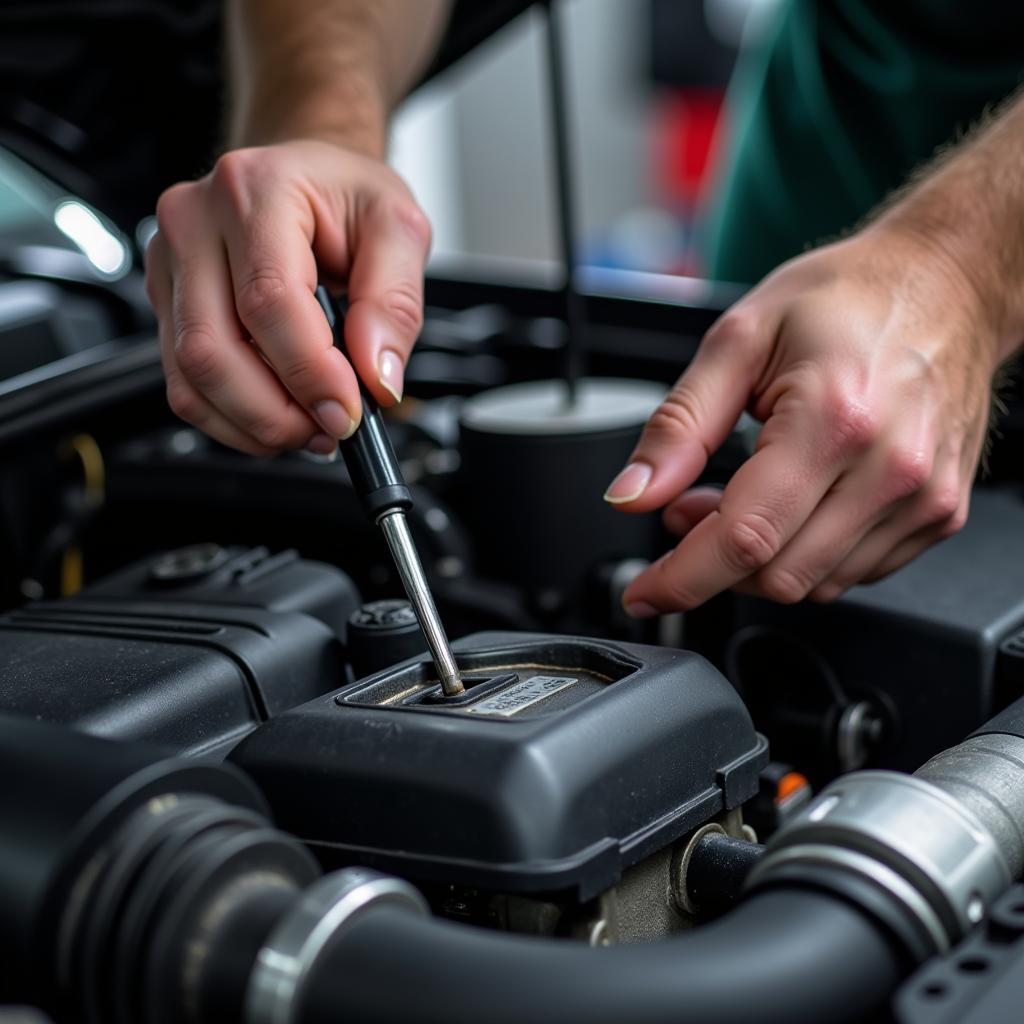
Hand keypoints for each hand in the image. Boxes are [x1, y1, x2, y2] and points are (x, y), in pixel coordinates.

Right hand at [145, 140, 431, 455]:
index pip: (268, 301)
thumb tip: (377, 375)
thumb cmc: (346, 197)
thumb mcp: (400, 229)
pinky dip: (234, 421)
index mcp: (254, 190)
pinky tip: (278, 417)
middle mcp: (195, 223)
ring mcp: (171, 266)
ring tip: (311, 427)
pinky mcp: (167, 306)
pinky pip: (185, 386)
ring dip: (255, 424)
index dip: (310, 371)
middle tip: (331, 427)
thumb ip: (395, 303)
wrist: (309, 181)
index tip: (348, 410)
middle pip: (212, 349)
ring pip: (190, 377)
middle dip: (277, 413)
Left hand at [606, 226, 999, 614]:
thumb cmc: (848, 299)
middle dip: (712, 561)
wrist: (945, 284)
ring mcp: (924, 499)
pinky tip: (788, 506)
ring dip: (757, 559)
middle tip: (686, 511)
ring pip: (814, 584)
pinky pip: (855, 572)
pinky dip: (804, 554)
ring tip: (736, 496)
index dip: (682, 578)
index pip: (745, 538)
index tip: (644, 593)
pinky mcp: (940, 514)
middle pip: (777, 575)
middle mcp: (891, 470)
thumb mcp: (738, 340)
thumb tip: (631, 495)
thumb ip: (679, 427)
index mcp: (835, 420)